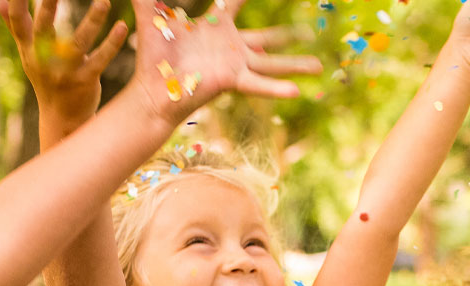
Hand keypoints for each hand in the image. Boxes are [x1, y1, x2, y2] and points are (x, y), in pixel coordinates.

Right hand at [0, 0, 128, 126]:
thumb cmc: (45, 79)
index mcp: (28, 48)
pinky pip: (100, 60)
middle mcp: (43, 59)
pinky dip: (112, 44)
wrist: (61, 118)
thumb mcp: (28, 54)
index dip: (17, 2)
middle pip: (44, 29)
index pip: (17, 21)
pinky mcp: (85, 81)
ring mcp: (64, 71)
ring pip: (78, 42)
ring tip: (105, 1)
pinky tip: (122, 27)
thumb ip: (16, 26)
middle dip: (48, 6)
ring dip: (92, 20)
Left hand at [122, 0, 322, 124]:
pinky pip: (258, 84)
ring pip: (273, 62)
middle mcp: (231, 46)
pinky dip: (276, 89)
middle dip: (288, 35)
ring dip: (296, 65)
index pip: (233, 0)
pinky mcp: (232, 79)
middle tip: (307, 31)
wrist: (153, 89)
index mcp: (216, 26)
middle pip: (268, 38)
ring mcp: (235, 64)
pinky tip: (295, 92)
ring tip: (318, 67)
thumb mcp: (151, 19)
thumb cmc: (153, 57)